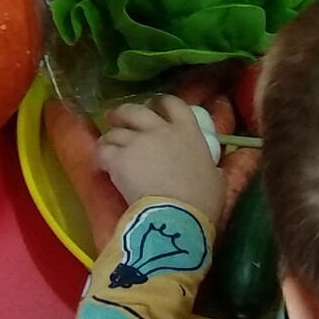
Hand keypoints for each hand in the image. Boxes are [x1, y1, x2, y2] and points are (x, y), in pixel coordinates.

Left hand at [97, 96, 224, 227]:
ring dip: (109, 138)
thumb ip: (213, 171)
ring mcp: (137, 142)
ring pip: (116, 132)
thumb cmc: (202, 201)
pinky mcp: (118, 158)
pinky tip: (101, 164)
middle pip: (136, 111)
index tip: (154, 106)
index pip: (174, 104)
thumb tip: (215, 172)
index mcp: (188, 132)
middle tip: (116, 119)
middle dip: (124, 113)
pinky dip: (100, 156)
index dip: (161, 103)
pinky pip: (103, 151)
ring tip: (105, 147)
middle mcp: (161, 130)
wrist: (177, 216)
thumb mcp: (217, 181)